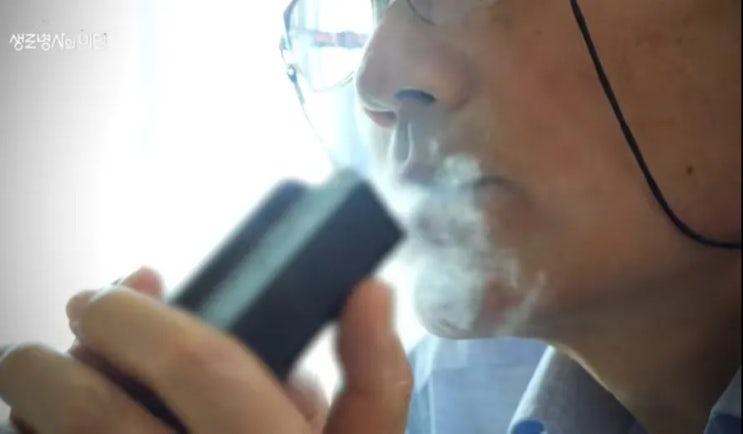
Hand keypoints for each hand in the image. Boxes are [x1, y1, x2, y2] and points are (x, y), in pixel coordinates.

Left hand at [0, 268, 411, 432]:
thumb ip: (374, 377)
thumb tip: (370, 291)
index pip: (198, 367)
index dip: (141, 315)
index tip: (119, 288)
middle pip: (93, 414)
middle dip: (54, 360)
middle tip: (63, 333)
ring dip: (32, 408)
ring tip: (52, 383)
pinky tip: (47, 430)